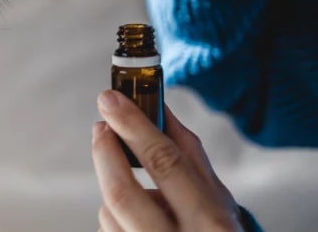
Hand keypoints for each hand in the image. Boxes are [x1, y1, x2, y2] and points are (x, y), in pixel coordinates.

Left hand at [92, 90, 243, 230]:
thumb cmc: (216, 231)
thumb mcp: (216, 195)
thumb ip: (187, 151)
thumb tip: (158, 104)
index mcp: (209, 220)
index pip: (164, 163)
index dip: (133, 126)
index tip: (110, 99)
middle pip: (122, 192)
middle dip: (105, 152)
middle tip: (101, 126)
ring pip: (109, 212)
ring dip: (113, 188)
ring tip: (136, 189)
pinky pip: (106, 229)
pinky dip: (114, 214)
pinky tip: (136, 219)